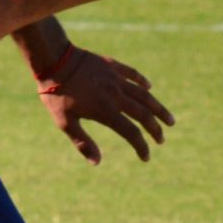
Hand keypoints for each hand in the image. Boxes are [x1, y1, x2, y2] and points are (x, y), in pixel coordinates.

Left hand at [38, 46, 174, 164]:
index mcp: (105, 111)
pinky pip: (133, 74)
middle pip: (144, 114)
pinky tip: (149, 87)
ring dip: (159, 108)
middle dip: (155, 129)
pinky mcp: (112, 66)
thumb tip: (97, 162)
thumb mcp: (65, 122)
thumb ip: (82, 142)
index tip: (146, 157)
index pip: (131, 133)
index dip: (141, 146)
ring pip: (144, 95)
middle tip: (161, 139)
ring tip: (169, 119)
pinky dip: (143, 82)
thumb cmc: (56, 94)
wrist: (53, 59)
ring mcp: (116, 79)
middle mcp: (116, 95)